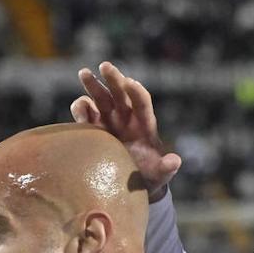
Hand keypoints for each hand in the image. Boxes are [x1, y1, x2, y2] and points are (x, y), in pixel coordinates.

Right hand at [71, 61, 181, 201]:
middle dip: (113, 79)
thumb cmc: (148, 177)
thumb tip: (175, 162)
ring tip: (84, 73)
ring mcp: (109, 121)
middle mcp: (126, 118)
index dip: (137, 93)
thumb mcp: (159, 175)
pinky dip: (80, 110)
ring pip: (100, 97)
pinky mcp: (93, 128)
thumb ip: (166, 168)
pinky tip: (79, 115)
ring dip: (93, 85)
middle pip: (120, 93)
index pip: (143, 103)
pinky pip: (85, 113)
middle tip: (105, 66)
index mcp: (144, 125)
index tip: (130, 83)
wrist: (130, 186)